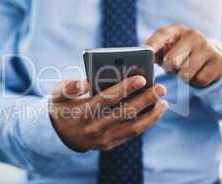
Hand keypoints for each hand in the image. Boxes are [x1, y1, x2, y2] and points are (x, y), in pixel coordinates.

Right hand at [48, 76, 167, 151]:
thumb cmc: (61, 106)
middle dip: (145, 100)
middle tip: (161, 87)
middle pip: (124, 113)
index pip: (105, 100)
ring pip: (132, 128)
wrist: (57, 134)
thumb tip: (85, 81)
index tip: (141, 78)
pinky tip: (155, 111)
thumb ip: (69, 86)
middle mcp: (93, 128)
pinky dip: (146, 123)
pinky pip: (131, 134)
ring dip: (151, 115)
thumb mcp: (57, 94)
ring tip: (164, 102)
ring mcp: (102, 139)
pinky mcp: (109, 144)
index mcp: (80, 113)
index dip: (124, 89)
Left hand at [146, 24, 221, 86]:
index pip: (161, 34)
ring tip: (186, 69)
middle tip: (174, 67)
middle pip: (172, 61)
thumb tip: (140, 58)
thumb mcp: (164, 50)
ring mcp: (208, 47)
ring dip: (183, 77)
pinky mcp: (219, 61)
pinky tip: (198, 72)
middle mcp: (193, 35)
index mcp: (175, 30)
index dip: (153, 43)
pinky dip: (196, 81)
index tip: (146, 50)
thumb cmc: (177, 53)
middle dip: (170, 69)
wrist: (207, 57)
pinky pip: (200, 80)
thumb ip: (152, 53)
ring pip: (186, 73)